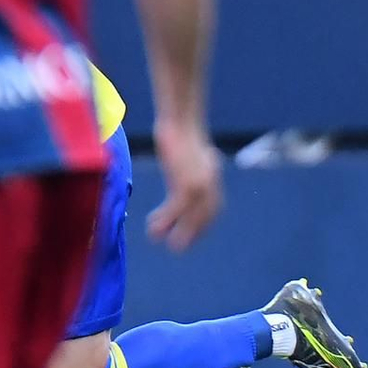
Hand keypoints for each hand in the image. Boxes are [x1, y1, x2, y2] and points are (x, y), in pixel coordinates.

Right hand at [148, 117, 222, 251]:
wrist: (179, 120)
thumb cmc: (181, 133)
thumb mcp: (190, 155)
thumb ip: (194, 169)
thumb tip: (193, 175)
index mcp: (212, 174)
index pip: (215, 206)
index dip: (204, 223)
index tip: (193, 235)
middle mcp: (211, 181)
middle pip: (207, 214)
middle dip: (193, 232)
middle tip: (178, 247)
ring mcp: (201, 183)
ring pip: (191, 215)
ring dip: (178, 232)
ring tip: (161, 242)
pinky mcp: (187, 182)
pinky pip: (177, 209)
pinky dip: (166, 220)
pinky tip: (153, 228)